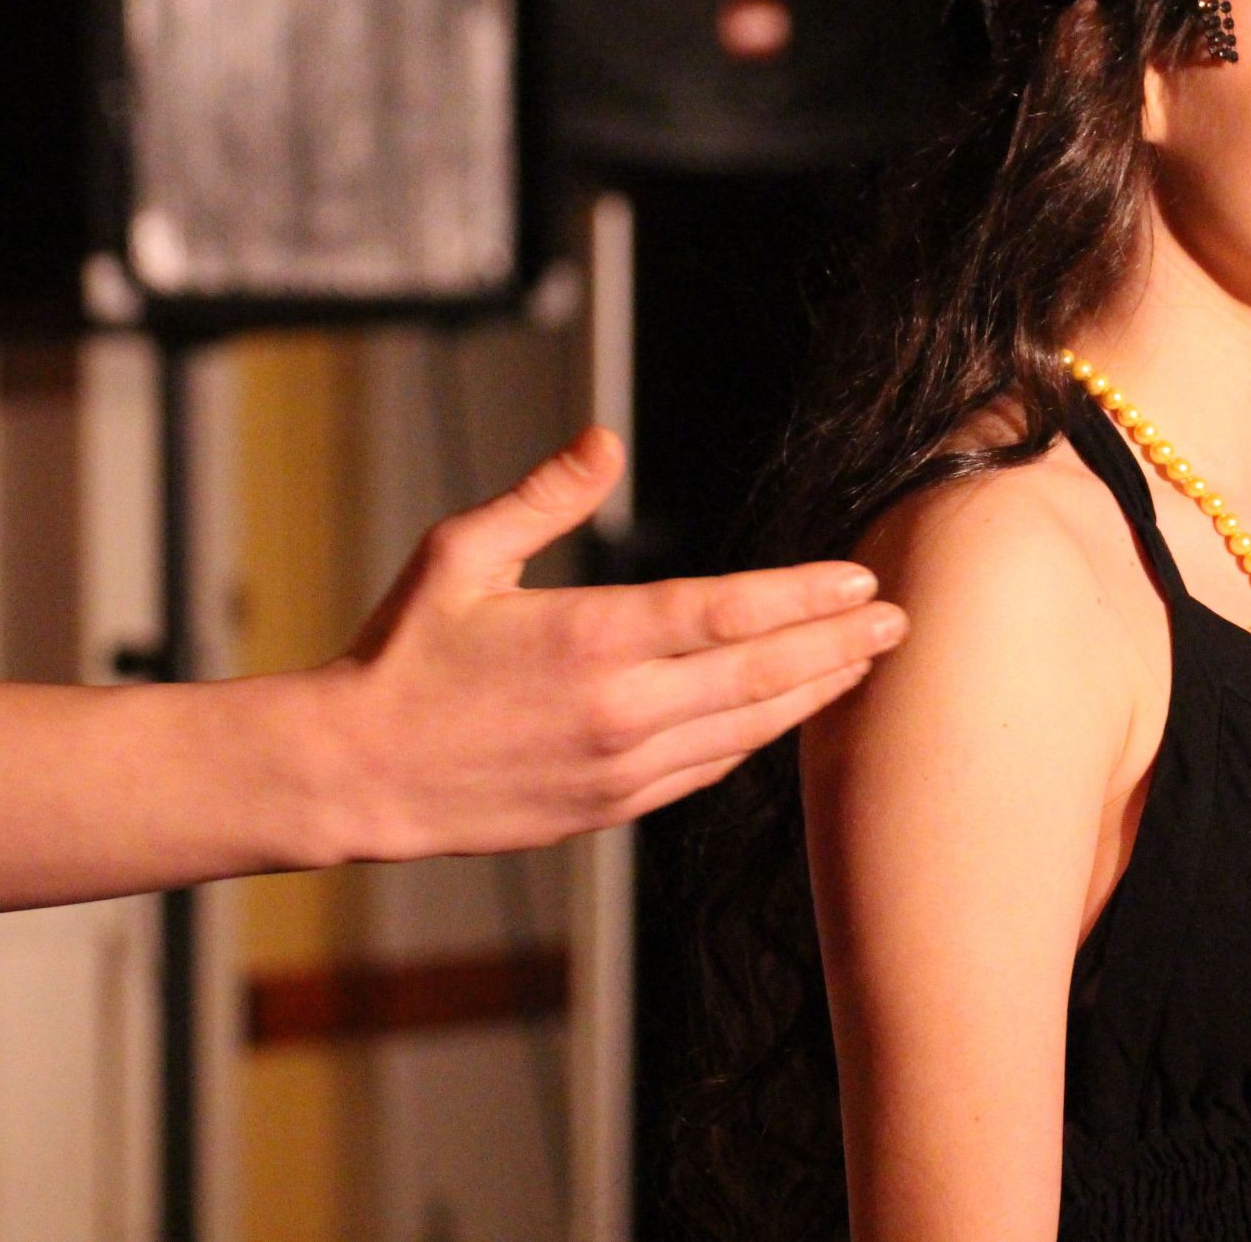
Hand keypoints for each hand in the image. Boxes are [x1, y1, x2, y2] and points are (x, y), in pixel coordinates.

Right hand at [316, 426, 904, 860]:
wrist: (353, 775)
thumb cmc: (402, 655)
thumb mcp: (460, 554)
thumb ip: (543, 496)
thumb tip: (604, 440)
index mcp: (589, 637)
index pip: (729, 612)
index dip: (805, 596)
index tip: (858, 580)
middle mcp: (620, 708)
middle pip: (761, 675)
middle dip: (839, 644)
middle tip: (897, 621)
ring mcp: (621, 768)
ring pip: (747, 730)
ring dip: (813, 694)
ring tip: (864, 663)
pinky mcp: (612, 809)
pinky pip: (708, 771)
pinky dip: (757, 740)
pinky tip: (789, 714)